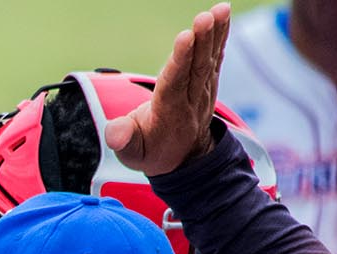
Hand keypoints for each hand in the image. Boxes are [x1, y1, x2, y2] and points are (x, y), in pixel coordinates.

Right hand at [103, 3, 231, 175]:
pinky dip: (221, 35)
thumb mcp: (132, 154)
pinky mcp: (207, 82)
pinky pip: (214, 57)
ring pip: (208, 60)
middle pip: (196, 68)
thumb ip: (124, 141)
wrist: (183, 157)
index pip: (174, 83)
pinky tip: (222, 14)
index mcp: (168, 113)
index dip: (180, 60)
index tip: (185, 38)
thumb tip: (114, 132)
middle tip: (205, 17)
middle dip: (201, 41)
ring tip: (220, 9)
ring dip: (215, 33)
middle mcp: (189, 100)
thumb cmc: (151, 150)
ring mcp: (202, 90)